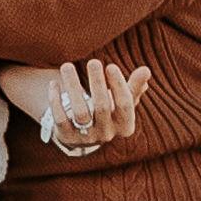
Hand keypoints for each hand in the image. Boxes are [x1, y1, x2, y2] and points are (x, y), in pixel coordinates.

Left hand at [0, 58, 151, 151]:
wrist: (85, 135)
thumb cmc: (109, 111)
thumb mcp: (123, 101)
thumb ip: (134, 86)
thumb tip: (146, 70)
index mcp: (125, 126)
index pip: (125, 105)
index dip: (118, 85)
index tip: (110, 66)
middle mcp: (107, 134)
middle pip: (102, 107)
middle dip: (97, 83)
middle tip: (93, 62)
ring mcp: (86, 138)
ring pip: (79, 112)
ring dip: (73, 87)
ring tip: (67, 66)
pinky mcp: (66, 137)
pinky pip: (60, 118)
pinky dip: (55, 100)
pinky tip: (54, 83)